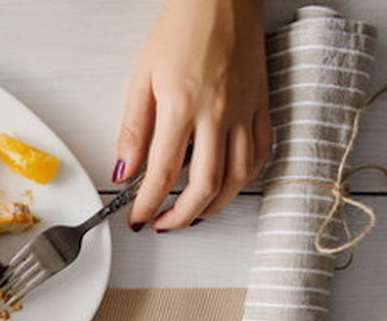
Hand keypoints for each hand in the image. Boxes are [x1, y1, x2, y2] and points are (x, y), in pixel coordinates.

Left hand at [114, 0, 271, 231]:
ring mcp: (246, 111)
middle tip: (164, 224)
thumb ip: (134, 128)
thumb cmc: (181, 30)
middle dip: (182, 215)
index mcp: (182, 105)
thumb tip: (124, 169)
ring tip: (194, 214)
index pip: (163, 171)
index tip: (139, 218)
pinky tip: (228, 186)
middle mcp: (219, 113)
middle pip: (205, 184)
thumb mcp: (141, 77)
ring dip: (215, 205)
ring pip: (238, 176)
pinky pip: (261, 154)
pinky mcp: (263, 106)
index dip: (149, 203)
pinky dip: (245, 178)